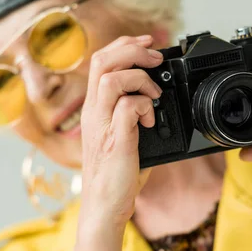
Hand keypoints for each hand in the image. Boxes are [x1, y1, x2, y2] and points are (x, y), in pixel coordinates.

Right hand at [73, 35, 161, 250]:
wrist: (105, 207)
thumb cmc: (116, 176)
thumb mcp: (125, 138)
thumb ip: (135, 117)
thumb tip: (157, 104)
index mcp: (95, 109)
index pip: (101, 61)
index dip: (124, 44)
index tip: (148, 43)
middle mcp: (93, 113)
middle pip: (102, 60)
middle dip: (133, 50)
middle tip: (156, 58)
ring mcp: (102, 126)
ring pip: (110, 78)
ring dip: (139, 78)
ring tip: (154, 93)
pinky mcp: (115, 141)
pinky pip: (126, 108)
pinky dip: (143, 106)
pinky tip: (151, 120)